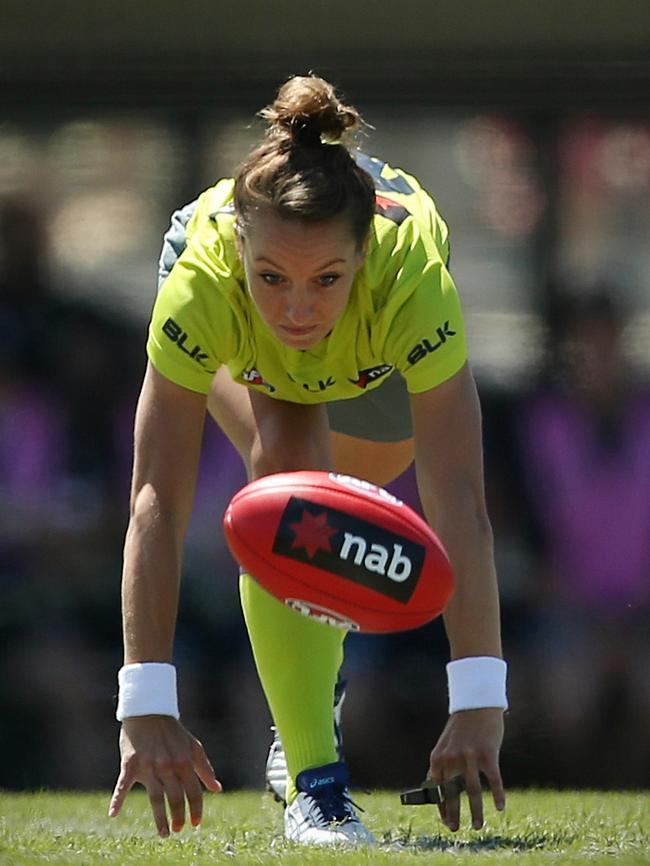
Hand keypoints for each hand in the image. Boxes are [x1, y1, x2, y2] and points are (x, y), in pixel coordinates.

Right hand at [108, 715, 221, 836]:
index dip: (196, 809)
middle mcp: (168, 765)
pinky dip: (117, 798)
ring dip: (160, 818)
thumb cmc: (173, 732)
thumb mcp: (193, 747)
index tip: (196, 824)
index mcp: (185, 761)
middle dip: (179, 816)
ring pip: (155, 797)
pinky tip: (113, 813)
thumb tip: (217, 790)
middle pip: (175, 797)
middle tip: (179, 830)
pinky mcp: (130, 763)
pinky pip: (123, 784)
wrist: (149, 712)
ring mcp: (149, 765)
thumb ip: (205, 769)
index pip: (193, 791)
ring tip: (164, 833)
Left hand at [428, 707, 504, 831]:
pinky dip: (497, 795)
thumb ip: (440, 766)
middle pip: (452, 793)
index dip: (441, 807)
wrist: (476, 705)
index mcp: (438, 757)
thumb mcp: (444, 745)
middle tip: (456, 830)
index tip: (446, 822)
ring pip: (472, 791)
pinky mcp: (488, 754)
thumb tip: (434, 789)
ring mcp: (470, 756)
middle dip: (453, 814)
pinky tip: (499, 807)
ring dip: (475, 812)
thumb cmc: (460, 728)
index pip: (437, 789)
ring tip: (477, 826)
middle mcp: (452, 758)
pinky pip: (493, 780)